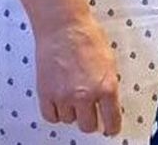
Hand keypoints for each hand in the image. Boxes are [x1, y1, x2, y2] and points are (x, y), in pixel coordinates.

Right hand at [35, 14, 121, 134]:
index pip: (111, 119)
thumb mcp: (109, 62)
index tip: (110, 130)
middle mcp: (86, 95)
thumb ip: (108, 84)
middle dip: (91, 121)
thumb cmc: (88, 38)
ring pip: (69, 120)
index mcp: (106, 86)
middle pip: (88, 126)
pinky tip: (59, 102)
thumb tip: (108, 101)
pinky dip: (55, 112)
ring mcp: (64, 96)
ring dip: (72, 112)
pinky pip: (51, 116)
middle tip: (90, 114)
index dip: (111, 128)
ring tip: (73, 96)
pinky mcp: (46, 94)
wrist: (64, 28)